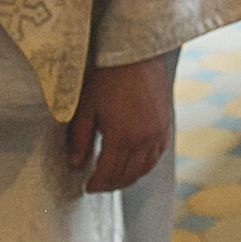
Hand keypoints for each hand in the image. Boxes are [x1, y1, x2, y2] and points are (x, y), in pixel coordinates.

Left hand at [69, 54, 173, 190]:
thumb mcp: (86, 108)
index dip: (97, 185)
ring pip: (144, 168)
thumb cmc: (108, 77)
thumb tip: (75, 164)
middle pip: (128, 175)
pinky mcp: (165, 124)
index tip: (87, 187)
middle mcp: (143, 139)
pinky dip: (145, 164)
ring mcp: (157, 132)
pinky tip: (135, 162)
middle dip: (111, 184)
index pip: (109, 174)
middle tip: (99, 184)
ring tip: (115, 176)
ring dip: (129, 177)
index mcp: (122, 137)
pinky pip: (157, 154)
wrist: (137, 54)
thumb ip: (80, 139)